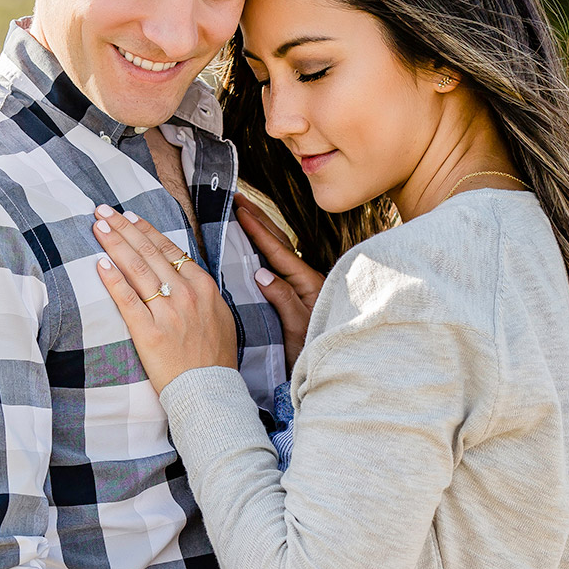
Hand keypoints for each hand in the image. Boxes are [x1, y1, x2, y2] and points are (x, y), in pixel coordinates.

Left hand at [92, 206, 236, 390]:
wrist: (211, 393)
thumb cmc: (214, 359)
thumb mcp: (219, 317)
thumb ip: (200, 294)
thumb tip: (182, 276)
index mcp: (203, 287)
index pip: (170, 249)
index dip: (146, 230)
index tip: (129, 216)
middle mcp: (186, 294)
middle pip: (149, 252)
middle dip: (123, 227)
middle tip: (102, 210)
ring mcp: (168, 312)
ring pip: (136, 268)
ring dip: (114, 243)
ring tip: (97, 226)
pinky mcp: (149, 333)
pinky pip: (127, 300)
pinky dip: (113, 280)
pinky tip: (100, 264)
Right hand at [235, 193, 323, 366]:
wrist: (330, 369)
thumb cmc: (312, 351)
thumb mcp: (296, 328)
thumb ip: (282, 299)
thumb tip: (260, 272)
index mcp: (308, 283)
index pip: (278, 250)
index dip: (257, 230)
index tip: (240, 211)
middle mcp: (306, 280)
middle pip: (280, 242)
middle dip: (258, 220)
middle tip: (238, 199)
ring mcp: (301, 286)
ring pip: (279, 250)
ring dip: (261, 230)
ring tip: (243, 213)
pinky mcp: (296, 295)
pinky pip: (278, 264)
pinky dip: (264, 249)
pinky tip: (253, 245)